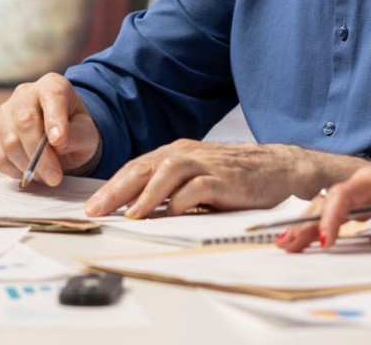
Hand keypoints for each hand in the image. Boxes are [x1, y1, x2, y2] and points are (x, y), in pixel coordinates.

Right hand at [0, 73, 100, 186]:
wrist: (58, 136)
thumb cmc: (74, 131)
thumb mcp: (87, 133)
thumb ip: (77, 136)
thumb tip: (58, 144)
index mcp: (52, 85)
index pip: (52, 96)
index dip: (54, 119)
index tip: (59, 141)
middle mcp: (25, 93)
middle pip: (25, 122)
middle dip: (40, 155)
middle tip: (54, 178)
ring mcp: (4, 111)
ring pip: (10, 142)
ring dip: (29, 166)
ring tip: (45, 175)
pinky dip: (14, 170)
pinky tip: (29, 171)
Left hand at [85, 140, 350, 218]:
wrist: (280, 167)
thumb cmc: (235, 177)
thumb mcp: (196, 181)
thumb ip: (169, 191)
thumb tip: (134, 212)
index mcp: (175, 153)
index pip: (135, 168)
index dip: (111, 187)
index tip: (90, 208)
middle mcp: (186, 154)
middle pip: (143, 169)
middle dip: (116, 191)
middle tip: (95, 211)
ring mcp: (206, 164)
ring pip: (166, 173)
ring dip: (145, 195)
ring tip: (128, 215)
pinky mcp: (226, 178)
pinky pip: (198, 188)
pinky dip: (181, 200)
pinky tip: (169, 214)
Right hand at [277, 153, 370, 252]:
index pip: (347, 195)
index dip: (332, 218)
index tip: (325, 241)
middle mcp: (365, 180)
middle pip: (329, 200)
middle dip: (307, 223)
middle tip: (287, 245)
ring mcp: (361, 187)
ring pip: (327, 203)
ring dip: (306, 223)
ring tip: (285, 243)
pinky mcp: (362, 197)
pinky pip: (334, 208)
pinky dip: (317, 221)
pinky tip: (302, 234)